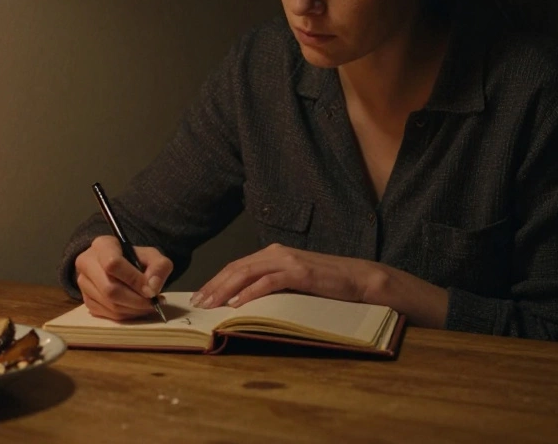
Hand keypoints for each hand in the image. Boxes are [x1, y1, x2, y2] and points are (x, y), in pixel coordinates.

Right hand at [75, 235, 172, 320]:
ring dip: (133, 310)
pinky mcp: (86, 300)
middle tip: (153, 303)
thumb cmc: (135, 258)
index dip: (134, 280)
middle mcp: (86, 263)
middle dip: (135, 300)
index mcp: (102, 245)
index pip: (113, 264)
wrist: (119, 265)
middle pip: (110, 289)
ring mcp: (83, 283)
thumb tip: (152, 289)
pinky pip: (107, 314)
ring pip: (109, 304)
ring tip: (148, 305)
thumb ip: (159, 267)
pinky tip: (136, 309)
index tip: (151, 290)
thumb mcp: (152, 256)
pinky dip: (126, 315)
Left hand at [191, 243, 387, 309]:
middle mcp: (276, 252)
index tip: (200, 296)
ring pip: (247, 273)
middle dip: (214, 286)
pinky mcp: (300, 272)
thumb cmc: (326, 284)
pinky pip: (269, 282)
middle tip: (198, 303)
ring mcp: (288, 261)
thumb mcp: (294, 281)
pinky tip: (238, 303)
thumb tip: (245, 300)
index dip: (216, 281)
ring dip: (226, 290)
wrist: (359, 278)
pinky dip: (251, 292)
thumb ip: (272, 284)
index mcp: (273, 253)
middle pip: (236, 268)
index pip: (237, 266)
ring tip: (211, 304)